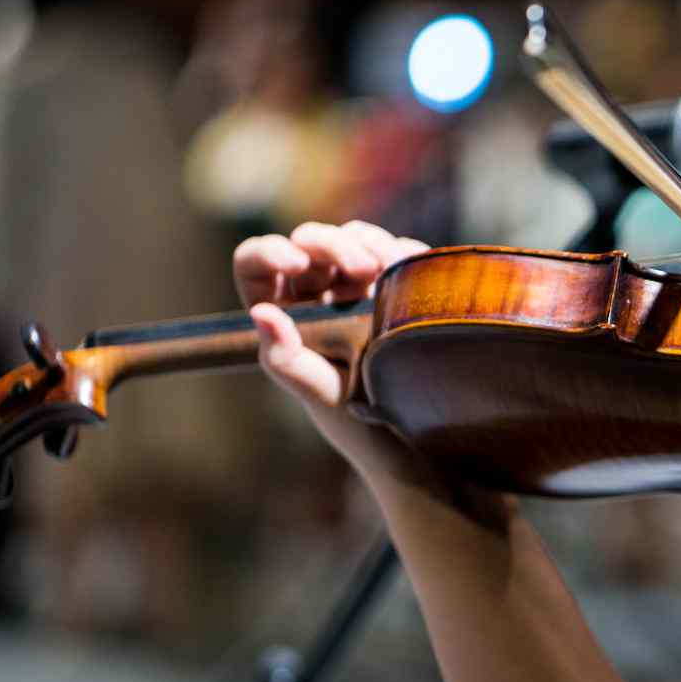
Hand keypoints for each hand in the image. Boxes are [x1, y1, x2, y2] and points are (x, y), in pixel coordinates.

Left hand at [233, 220, 429, 479]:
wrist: (424, 443)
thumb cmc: (363, 425)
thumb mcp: (322, 394)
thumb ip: (287, 360)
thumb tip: (261, 314)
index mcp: (285, 317)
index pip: (256, 265)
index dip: (269, 253)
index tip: (296, 260)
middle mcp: (318, 298)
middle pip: (310, 242)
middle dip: (333, 244)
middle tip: (364, 267)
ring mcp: (361, 290)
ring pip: (355, 238)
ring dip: (372, 243)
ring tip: (392, 266)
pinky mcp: (401, 288)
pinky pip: (400, 252)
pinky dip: (407, 253)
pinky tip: (415, 270)